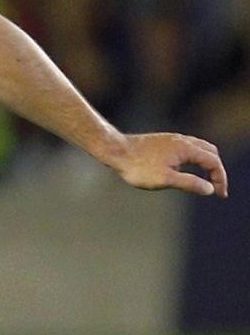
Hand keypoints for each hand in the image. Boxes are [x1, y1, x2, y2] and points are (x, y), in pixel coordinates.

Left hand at [109, 132, 227, 197]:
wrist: (115, 151)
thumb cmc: (138, 167)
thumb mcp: (165, 180)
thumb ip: (189, 184)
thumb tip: (209, 189)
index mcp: (187, 148)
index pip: (214, 162)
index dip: (220, 179)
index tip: (220, 195)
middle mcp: (183, 140)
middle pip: (211, 153)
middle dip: (216, 171)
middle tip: (216, 188)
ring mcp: (172, 140)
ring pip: (199, 149)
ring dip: (206, 164)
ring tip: (205, 180)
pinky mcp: (163, 142)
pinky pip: (187, 148)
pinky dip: (194, 159)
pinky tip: (184, 170)